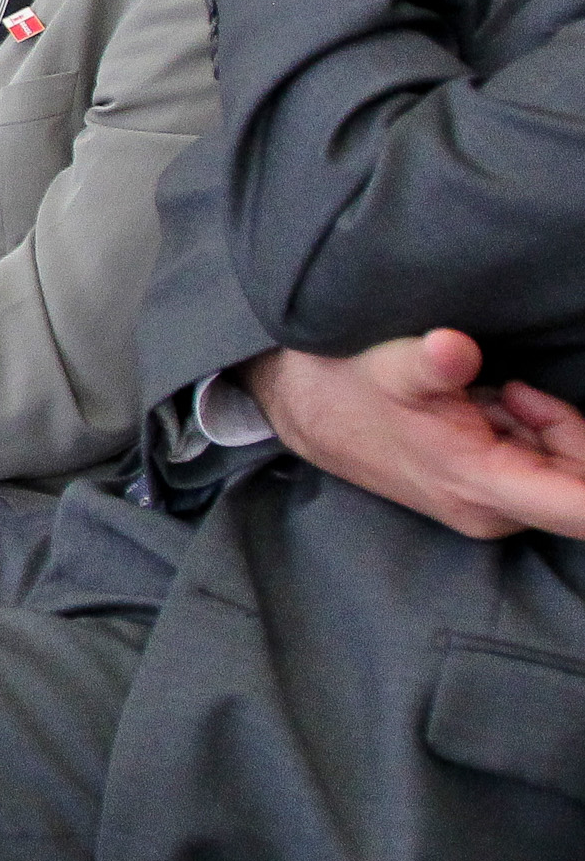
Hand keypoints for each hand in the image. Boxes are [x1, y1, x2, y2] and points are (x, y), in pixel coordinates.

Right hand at [246, 331, 584, 539]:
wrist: (304, 410)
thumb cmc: (348, 387)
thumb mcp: (390, 364)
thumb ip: (431, 361)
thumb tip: (454, 349)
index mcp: (483, 486)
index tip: (583, 432)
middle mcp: (495, 511)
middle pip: (583, 482)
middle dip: (567, 428)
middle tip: (510, 389)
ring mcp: (490, 508)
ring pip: (566, 473)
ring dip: (545, 428)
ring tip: (484, 398)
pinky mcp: (485, 498)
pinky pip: (542, 468)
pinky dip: (529, 432)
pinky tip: (484, 409)